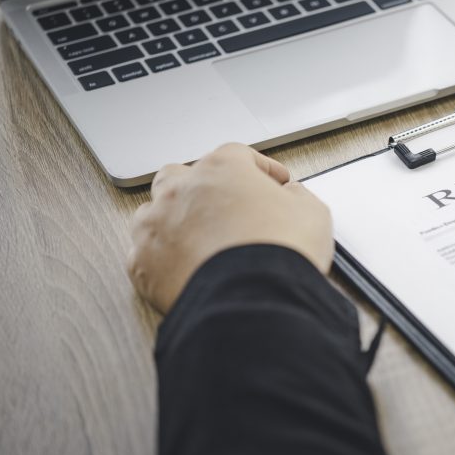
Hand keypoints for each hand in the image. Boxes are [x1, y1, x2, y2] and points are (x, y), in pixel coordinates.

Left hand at [128, 143, 333, 313]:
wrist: (253, 300)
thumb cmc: (280, 253)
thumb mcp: (312, 213)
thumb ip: (297, 196)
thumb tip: (291, 196)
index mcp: (222, 169)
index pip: (237, 154)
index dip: (259, 168)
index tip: (273, 183)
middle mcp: (182, 190)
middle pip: (181, 175)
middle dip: (200, 187)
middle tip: (224, 205)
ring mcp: (156, 225)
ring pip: (152, 212)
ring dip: (172, 221)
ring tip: (195, 239)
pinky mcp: (143, 263)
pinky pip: (144, 254)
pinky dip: (160, 259)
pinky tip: (180, 268)